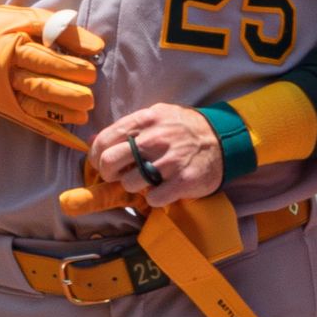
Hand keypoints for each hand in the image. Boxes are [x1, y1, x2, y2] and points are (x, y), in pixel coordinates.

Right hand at [0, 0, 102, 149]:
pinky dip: (51, 130)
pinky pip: (29, 120)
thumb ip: (60, 29)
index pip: (43, 60)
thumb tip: (97, 45)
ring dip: (60, 113)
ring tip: (84, 114)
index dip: (70, 65)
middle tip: (91, 96)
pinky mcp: (2, 106)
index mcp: (8, 47)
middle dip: (68, 93)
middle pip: (39, 86)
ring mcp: (1, 94)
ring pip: (34, 106)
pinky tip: (71, 138)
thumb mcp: (23, 17)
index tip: (93, 69)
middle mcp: (3, 75)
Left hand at [60, 104, 224, 212]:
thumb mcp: (157, 117)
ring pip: (129, 184)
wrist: (223, 139)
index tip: (101, 163)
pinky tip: (163, 189)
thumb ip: (127, 128)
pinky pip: (152, 199)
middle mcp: (155, 138)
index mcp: (146, 120)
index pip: (104, 141)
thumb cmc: (184, 129)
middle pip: (109, 162)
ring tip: (147, 180)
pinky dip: (154, 198)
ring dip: (134, 186)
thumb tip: (93, 140)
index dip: (96, 156)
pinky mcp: (182, 181)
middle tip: (120, 175)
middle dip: (110, 173)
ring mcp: (169, 160)